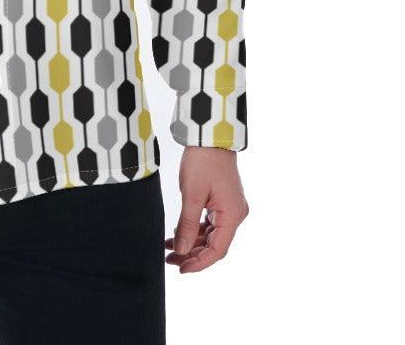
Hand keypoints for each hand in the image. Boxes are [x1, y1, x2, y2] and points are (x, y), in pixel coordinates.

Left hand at [164, 146, 249, 273]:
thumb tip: (181, 250)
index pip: (217, 250)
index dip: (199, 263)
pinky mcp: (222, 201)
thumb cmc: (202, 161)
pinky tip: (177, 234)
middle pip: (214, 244)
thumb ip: (186, 224)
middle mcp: (235, 214)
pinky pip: (209, 223)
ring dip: (191, 242)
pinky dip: (194, 230)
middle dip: (192, 254)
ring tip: (169, 248)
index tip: (181, 269)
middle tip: (170, 259)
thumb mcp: (191, 195)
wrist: (209, 136)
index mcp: (232, 215)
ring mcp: (229, 208)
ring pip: (210, 235)